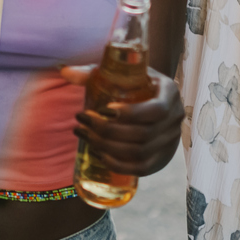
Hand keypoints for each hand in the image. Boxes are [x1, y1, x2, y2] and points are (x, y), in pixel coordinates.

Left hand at [64, 64, 184, 178]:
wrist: (150, 94)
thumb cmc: (132, 81)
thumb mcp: (119, 72)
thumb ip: (92, 72)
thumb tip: (64, 71)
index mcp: (169, 93)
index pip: (155, 110)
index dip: (129, 114)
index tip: (103, 110)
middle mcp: (174, 118)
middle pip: (143, 135)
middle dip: (108, 131)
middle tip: (82, 120)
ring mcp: (170, 141)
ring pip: (140, 153)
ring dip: (108, 147)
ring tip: (84, 134)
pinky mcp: (161, 158)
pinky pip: (141, 168)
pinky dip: (118, 164)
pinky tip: (98, 153)